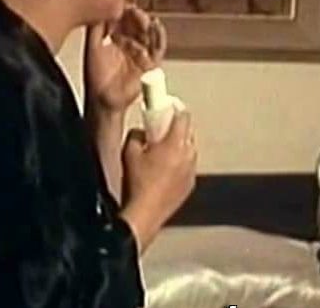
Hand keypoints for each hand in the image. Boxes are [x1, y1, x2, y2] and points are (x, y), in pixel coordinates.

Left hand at [84, 6, 166, 110]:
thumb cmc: (96, 77)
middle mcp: (130, 43)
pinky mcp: (150, 63)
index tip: (123, 3)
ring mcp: (141, 52)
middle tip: (134, 10)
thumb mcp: (92, 48)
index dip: (124, 11)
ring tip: (144, 18)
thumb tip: (99, 10)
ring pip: (149, 33)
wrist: (104, 98)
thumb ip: (96, 29)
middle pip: (138, 24)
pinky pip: (158, 48)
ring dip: (148, 24)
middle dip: (137, 16)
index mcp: (116, 38)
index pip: (123, 20)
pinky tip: (157, 26)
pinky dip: (160, 36)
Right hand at [119, 111, 196, 251]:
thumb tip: (142, 132)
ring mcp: (191, 171)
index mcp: (174, 143)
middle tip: (162, 129)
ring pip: (189, 150)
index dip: (175, 107)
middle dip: (176, 127)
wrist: (144, 214)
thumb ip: (137, 135)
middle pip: (188, 131)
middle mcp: (188, 155)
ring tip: (162, 153)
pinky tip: (164, 171)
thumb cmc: (137, 183)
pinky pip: (188, 167)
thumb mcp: (129, 152)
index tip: (168, 106)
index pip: (183, 115)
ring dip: (179, 146)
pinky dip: (180, 164)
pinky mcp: (190, 185)